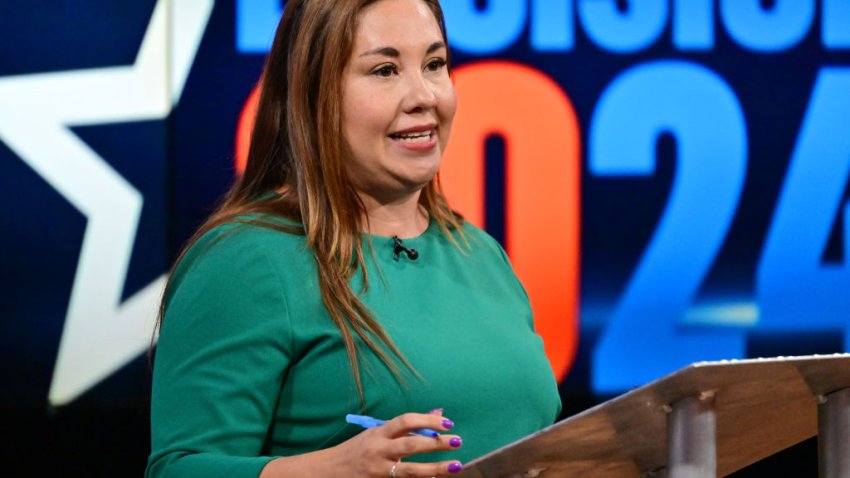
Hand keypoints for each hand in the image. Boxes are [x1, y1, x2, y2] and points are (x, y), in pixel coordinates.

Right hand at [328, 411, 463, 476]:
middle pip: (411, 446)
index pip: (405, 421)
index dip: (427, 420)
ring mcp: (379, 471)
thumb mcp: (376, 435)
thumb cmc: (357, 451)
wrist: (328, 472)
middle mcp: (379, 451)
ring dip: (436, 469)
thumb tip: (437, 413)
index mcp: (378, 434)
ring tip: (456, 465)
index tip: (447, 423)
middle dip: (436, 444)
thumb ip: (404, 429)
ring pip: (411, 471)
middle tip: (457, 441)